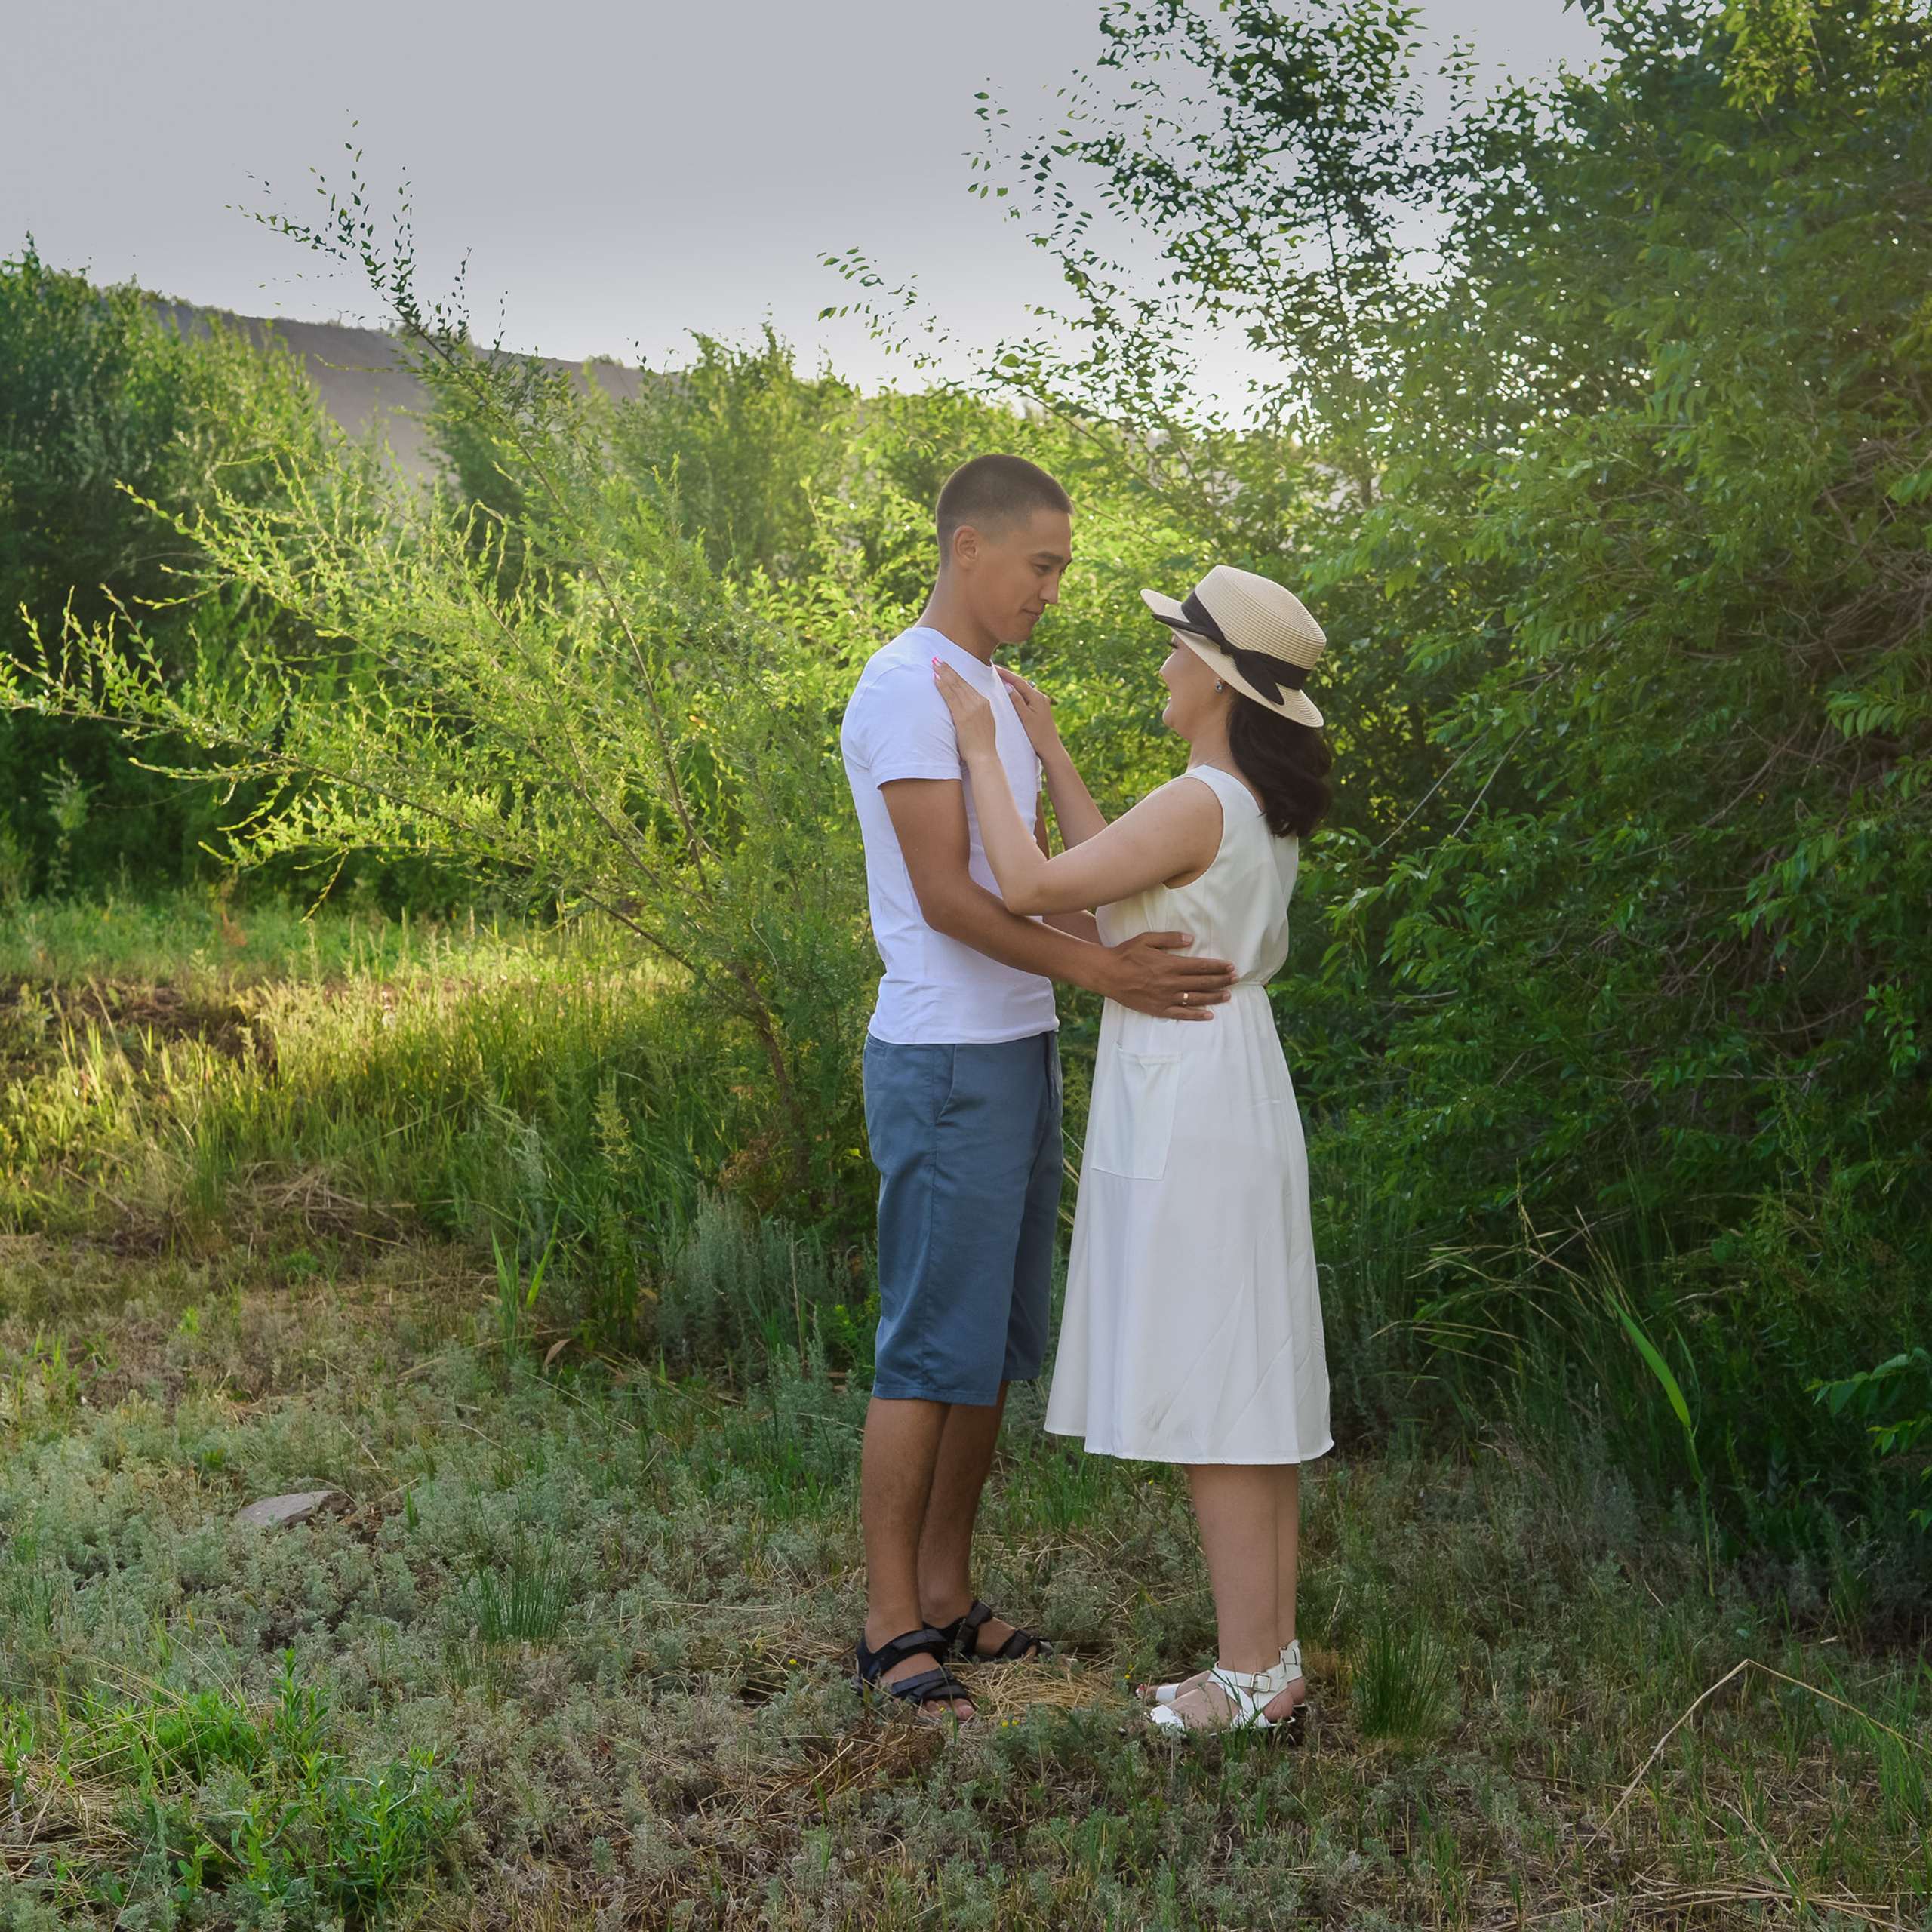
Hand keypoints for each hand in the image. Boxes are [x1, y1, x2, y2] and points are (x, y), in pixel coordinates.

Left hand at [933, 660, 997, 761]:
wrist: (985, 756)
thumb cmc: (982, 745)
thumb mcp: (984, 724)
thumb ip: (976, 714)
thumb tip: (966, 711)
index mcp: (984, 703)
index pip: (967, 685)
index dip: (956, 675)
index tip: (948, 667)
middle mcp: (979, 702)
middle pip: (961, 682)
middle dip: (948, 669)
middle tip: (938, 659)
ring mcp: (971, 708)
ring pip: (955, 686)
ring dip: (944, 673)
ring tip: (934, 663)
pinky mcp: (963, 714)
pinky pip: (950, 696)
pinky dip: (942, 686)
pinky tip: (935, 678)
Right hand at [995, 666, 1063, 757]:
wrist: (1050, 749)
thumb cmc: (1038, 736)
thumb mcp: (1024, 718)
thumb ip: (1016, 701)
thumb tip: (1008, 685)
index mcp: (1037, 697)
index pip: (1019, 681)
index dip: (1006, 674)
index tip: (994, 667)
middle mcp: (1041, 697)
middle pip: (1022, 683)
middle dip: (1008, 676)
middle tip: (994, 670)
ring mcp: (1041, 703)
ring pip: (1024, 690)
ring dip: (1012, 684)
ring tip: (1000, 679)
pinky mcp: (1040, 709)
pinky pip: (1026, 697)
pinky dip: (1017, 693)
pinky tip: (1011, 694)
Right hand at [1103, 929, 1236, 1020]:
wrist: (1107, 974)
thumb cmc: (1126, 954)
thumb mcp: (1147, 939)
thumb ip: (1170, 938)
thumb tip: (1191, 939)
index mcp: (1170, 965)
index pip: (1200, 967)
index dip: (1217, 967)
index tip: (1230, 966)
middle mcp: (1171, 983)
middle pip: (1202, 983)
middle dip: (1221, 981)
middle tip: (1235, 979)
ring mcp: (1165, 998)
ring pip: (1196, 999)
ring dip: (1214, 997)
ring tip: (1228, 996)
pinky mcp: (1158, 1009)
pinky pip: (1182, 1014)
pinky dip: (1196, 1015)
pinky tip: (1208, 1015)